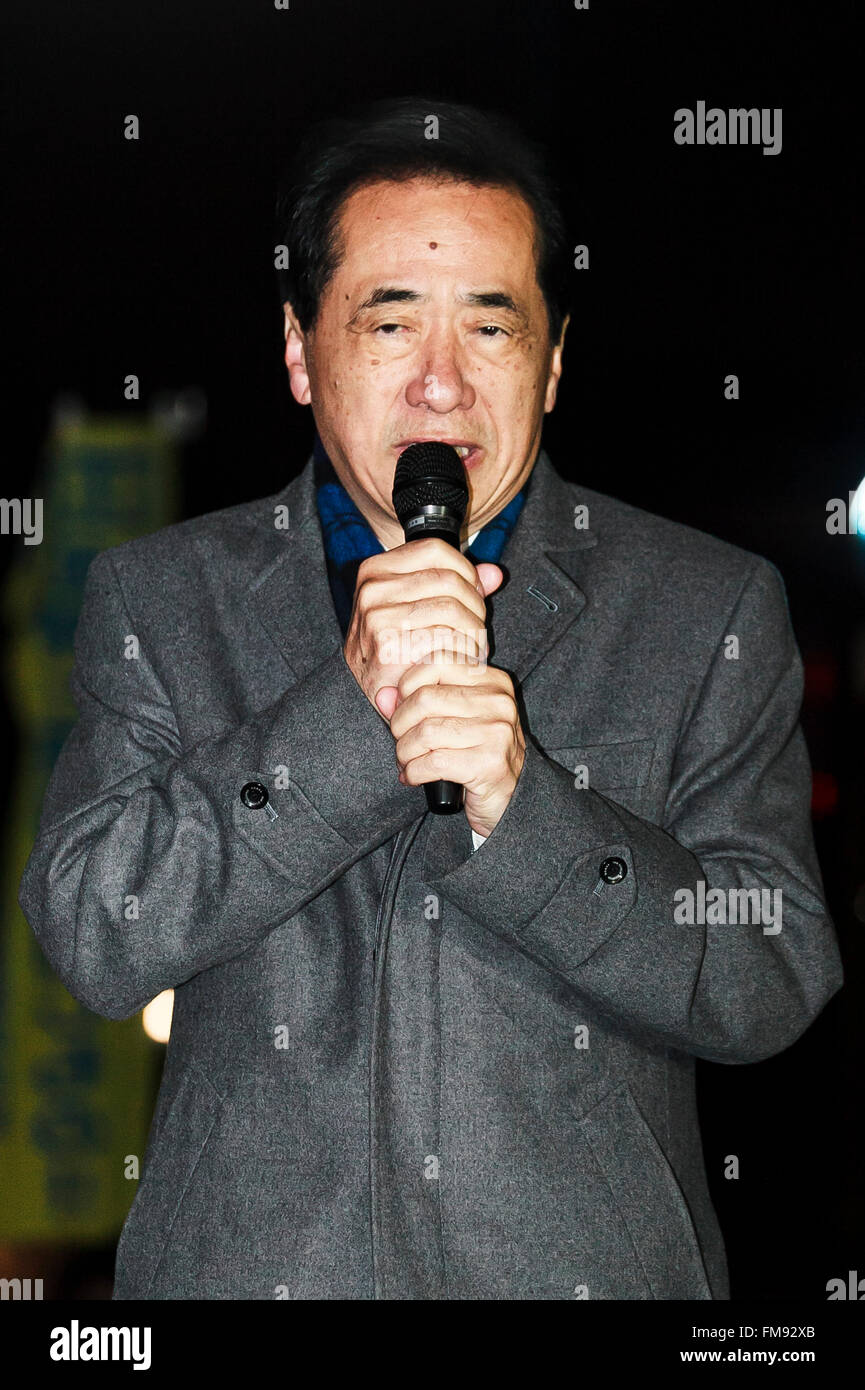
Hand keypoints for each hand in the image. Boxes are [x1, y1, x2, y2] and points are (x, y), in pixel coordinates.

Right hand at [343, 536, 502, 720]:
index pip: (436, 550)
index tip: (475, 594)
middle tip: (477, 629)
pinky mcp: (388, 648)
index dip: (466, 570)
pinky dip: (463, 651)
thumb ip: (456, 586)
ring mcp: (377, 618)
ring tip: (473, 647)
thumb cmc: (392, 647)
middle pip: (449, 580)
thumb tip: (495, 574)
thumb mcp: (416, 606)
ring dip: (474, 631)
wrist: (358, 694)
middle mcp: (372, 589)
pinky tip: (462, 662)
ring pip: (453, 609)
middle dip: (475, 605)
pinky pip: (446, 639)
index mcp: (375, 570)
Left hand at [388, 652, 525, 837]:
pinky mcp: (489, 764)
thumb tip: (383, 696)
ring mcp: (497, 733)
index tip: (404, 710)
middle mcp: (498, 702)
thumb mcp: (454, 719)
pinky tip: (413, 777)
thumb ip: (417, 701)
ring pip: (425, 732)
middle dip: (400, 724)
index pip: (436, 662)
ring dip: (405, 752)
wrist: (512, 796)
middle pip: (425, 698)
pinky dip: (414, 772)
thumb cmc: (478, 753)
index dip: (408, 686)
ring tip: (406, 761)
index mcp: (492, 681)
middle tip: (401, 742)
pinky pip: (433, 762)